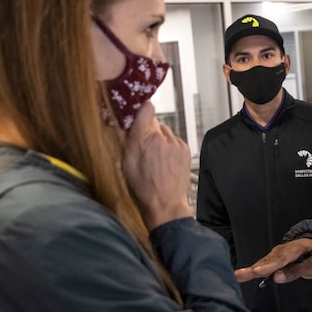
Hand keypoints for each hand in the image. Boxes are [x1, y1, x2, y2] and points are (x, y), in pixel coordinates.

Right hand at [123, 102, 193, 227]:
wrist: (165, 202)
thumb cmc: (143, 186)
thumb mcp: (126, 161)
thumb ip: (129, 137)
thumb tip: (131, 120)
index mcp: (143, 138)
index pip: (146, 109)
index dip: (142, 110)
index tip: (139, 112)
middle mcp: (161, 137)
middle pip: (155, 123)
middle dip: (149, 131)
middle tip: (145, 147)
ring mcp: (175, 143)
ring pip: (165, 132)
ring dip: (161, 140)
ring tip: (156, 158)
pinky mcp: (185, 149)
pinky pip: (175, 141)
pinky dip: (171, 147)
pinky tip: (166, 161)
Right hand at [235, 239, 311, 283]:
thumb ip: (295, 271)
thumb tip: (277, 277)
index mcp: (294, 249)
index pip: (281, 258)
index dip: (269, 265)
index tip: (258, 271)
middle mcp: (281, 251)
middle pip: (267, 261)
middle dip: (254, 268)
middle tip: (240, 274)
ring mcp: (275, 255)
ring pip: (262, 263)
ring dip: (249, 270)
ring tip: (237, 276)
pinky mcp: (271, 260)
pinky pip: (261, 265)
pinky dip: (251, 270)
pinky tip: (240, 276)